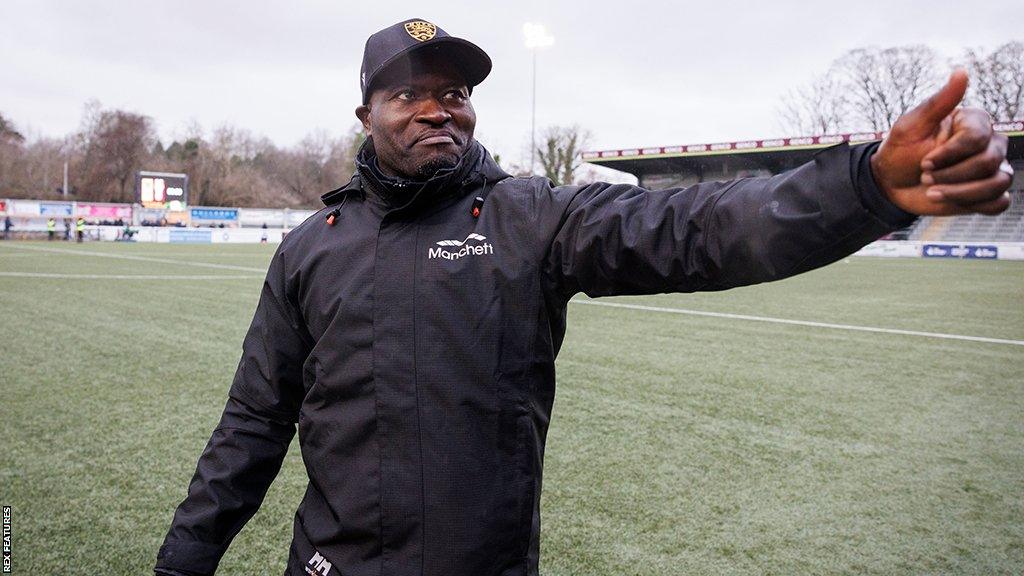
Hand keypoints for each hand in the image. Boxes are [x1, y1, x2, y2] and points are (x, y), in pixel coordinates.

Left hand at [869, 69, 1011, 215]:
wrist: (891, 183)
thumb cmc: (900, 151)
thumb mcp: (910, 126)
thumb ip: (938, 102)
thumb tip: (961, 72)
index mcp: (973, 122)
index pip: (977, 138)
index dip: (950, 154)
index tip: (924, 162)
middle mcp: (989, 143)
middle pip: (989, 162)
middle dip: (952, 175)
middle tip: (925, 178)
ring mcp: (990, 169)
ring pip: (997, 183)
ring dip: (961, 193)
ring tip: (932, 192)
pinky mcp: (986, 193)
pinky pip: (999, 202)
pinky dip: (975, 205)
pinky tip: (950, 199)